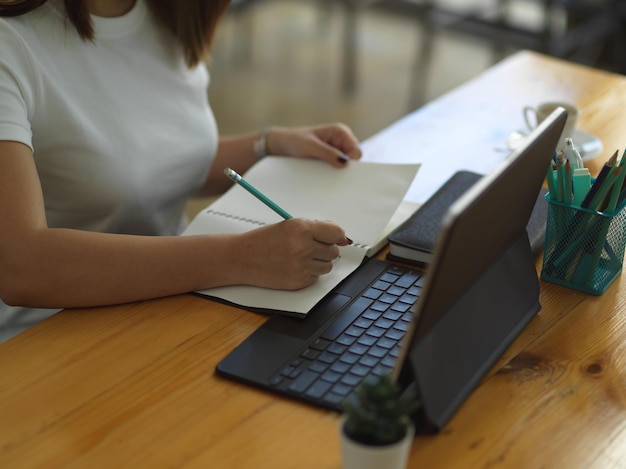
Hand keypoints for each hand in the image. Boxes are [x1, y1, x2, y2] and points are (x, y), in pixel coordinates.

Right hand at [234, 218, 350, 289]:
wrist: (242, 258)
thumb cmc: (264, 240)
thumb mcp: (289, 225)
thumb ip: (316, 228)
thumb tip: (341, 237)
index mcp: (301, 228)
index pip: (336, 233)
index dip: (337, 236)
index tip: (335, 238)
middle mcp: (303, 247)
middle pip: (334, 251)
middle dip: (324, 249)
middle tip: (308, 247)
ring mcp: (301, 266)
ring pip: (327, 266)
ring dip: (318, 262)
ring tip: (300, 257)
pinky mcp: (299, 281)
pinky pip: (316, 278)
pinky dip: (309, 273)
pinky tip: (293, 267)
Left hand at [267, 123, 361, 167]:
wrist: (282, 145)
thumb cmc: (295, 140)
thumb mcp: (311, 147)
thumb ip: (328, 153)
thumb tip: (345, 163)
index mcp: (341, 132)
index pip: (356, 151)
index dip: (351, 161)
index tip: (340, 168)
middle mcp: (341, 140)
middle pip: (353, 159)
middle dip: (344, 167)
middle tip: (329, 170)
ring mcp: (336, 150)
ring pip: (345, 165)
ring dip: (336, 170)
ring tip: (322, 170)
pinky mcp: (330, 158)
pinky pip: (336, 168)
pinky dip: (331, 172)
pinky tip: (322, 172)